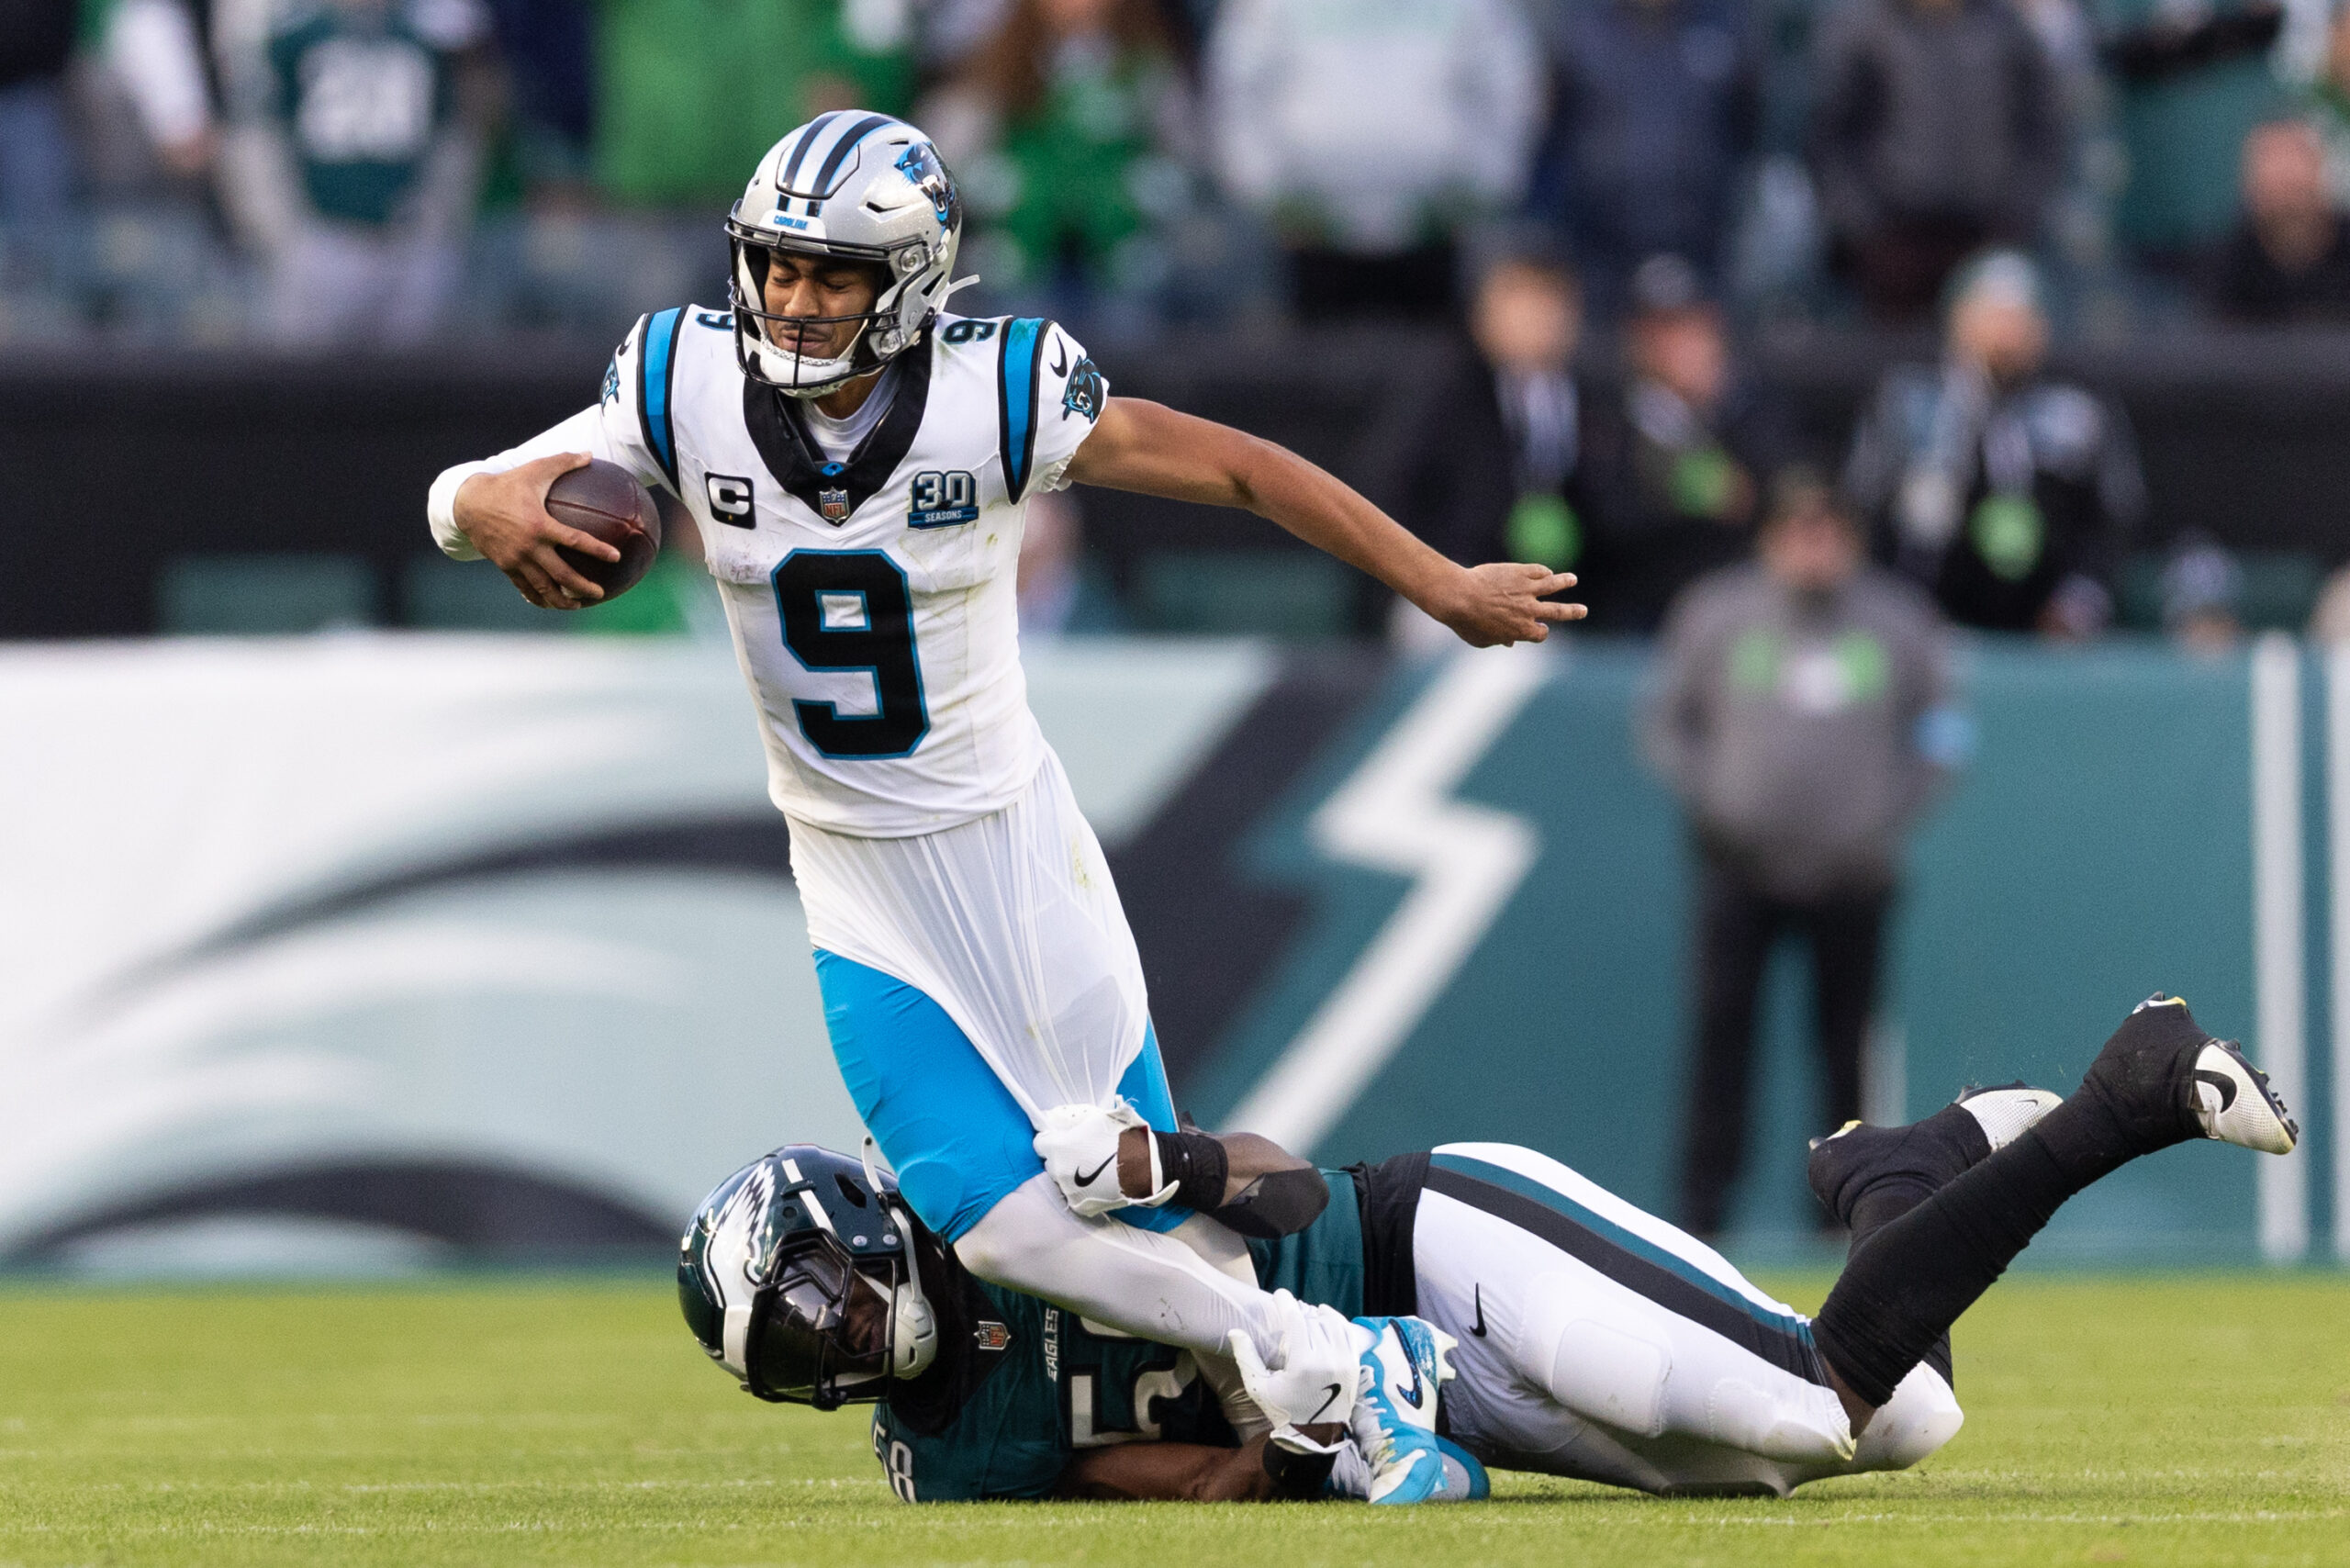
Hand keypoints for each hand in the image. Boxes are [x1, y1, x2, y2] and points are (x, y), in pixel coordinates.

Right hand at [451, 452, 621, 609]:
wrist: (468, 503)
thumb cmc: (507, 485)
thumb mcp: (534, 470)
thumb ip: (564, 462)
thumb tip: (590, 454)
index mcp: (540, 525)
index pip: (576, 541)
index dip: (598, 550)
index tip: (616, 557)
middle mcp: (529, 547)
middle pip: (562, 575)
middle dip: (583, 587)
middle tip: (600, 593)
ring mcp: (516, 560)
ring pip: (543, 588)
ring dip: (561, 600)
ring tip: (577, 605)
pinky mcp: (505, 567)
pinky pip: (524, 587)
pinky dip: (538, 598)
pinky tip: (549, 603)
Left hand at [1034, 1100, 1159, 1216]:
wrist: (1147, 1165)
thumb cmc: (1122, 1136)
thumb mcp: (1094, 1117)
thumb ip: (1068, 1118)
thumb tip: (1051, 1119)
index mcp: (1059, 1148)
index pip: (1040, 1143)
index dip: (1052, 1139)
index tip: (1062, 1138)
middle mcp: (1059, 1172)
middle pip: (1050, 1162)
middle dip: (1061, 1156)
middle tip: (1081, 1151)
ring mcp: (1069, 1191)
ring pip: (1062, 1179)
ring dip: (1070, 1173)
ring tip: (1093, 1166)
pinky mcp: (1081, 1205)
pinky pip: (1074, 1194)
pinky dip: (1081, 1189)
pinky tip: (1097, 1180)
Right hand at [1226, 1292, 1358, 1432]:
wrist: (1314, 1434)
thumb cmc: (1283, 1409)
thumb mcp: (1258, 1387)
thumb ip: (1246, 1357)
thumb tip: (1235, 1331)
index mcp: (1303, 1365)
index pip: (1296, 1321)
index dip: (1286, 1302)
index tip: (1279, 1294)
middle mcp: (1327, 1362)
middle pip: (1312, 1321)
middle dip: (1299, 1314)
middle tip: (1288, 1313)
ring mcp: (1344, 1363)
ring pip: (1331, 1324)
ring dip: (1317, 1317)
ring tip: (1305, 1318)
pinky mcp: (1354, 1366)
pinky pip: (1348, 1333)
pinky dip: (1337, 1321)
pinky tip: (1326, 1318)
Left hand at [1419, 562, 1585, 646]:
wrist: (1460, 597)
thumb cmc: (1466, 622)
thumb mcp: (1481, 640)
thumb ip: (1498, 641)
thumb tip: (1508, 643)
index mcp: (1521, 631)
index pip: (1540, 634)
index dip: (1541, 632)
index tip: (1541, 629)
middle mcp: (1529, 611)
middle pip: (1558, 612)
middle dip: (1573, 612)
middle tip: (1583, 610)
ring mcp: (1527, 590)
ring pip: (1553, 585)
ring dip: (1565, 582)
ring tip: (1572, 579)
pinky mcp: (1520, 572)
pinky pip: (1538, 571)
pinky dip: (1544, 572)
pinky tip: (1547, 571)